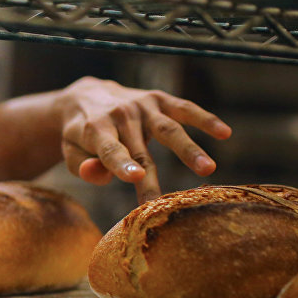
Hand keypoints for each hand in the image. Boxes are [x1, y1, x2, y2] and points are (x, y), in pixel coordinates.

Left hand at [56, 76, 231, 202]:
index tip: (135, 177)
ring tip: (209, 168)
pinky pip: (184, 108)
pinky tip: (224, 133)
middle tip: (164, 200)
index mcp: (95, 129)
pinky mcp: (158, 99)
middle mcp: (120, 115)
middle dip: (152, 175)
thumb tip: (99, 174)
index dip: (121, 164)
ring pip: (168, 129)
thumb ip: (84, 165)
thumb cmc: (80, 135)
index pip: (109, 149)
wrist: (86, 96)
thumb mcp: (72, 150)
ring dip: (189, 148)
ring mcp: (141, 106)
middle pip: (140, 150)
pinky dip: (204, 119)